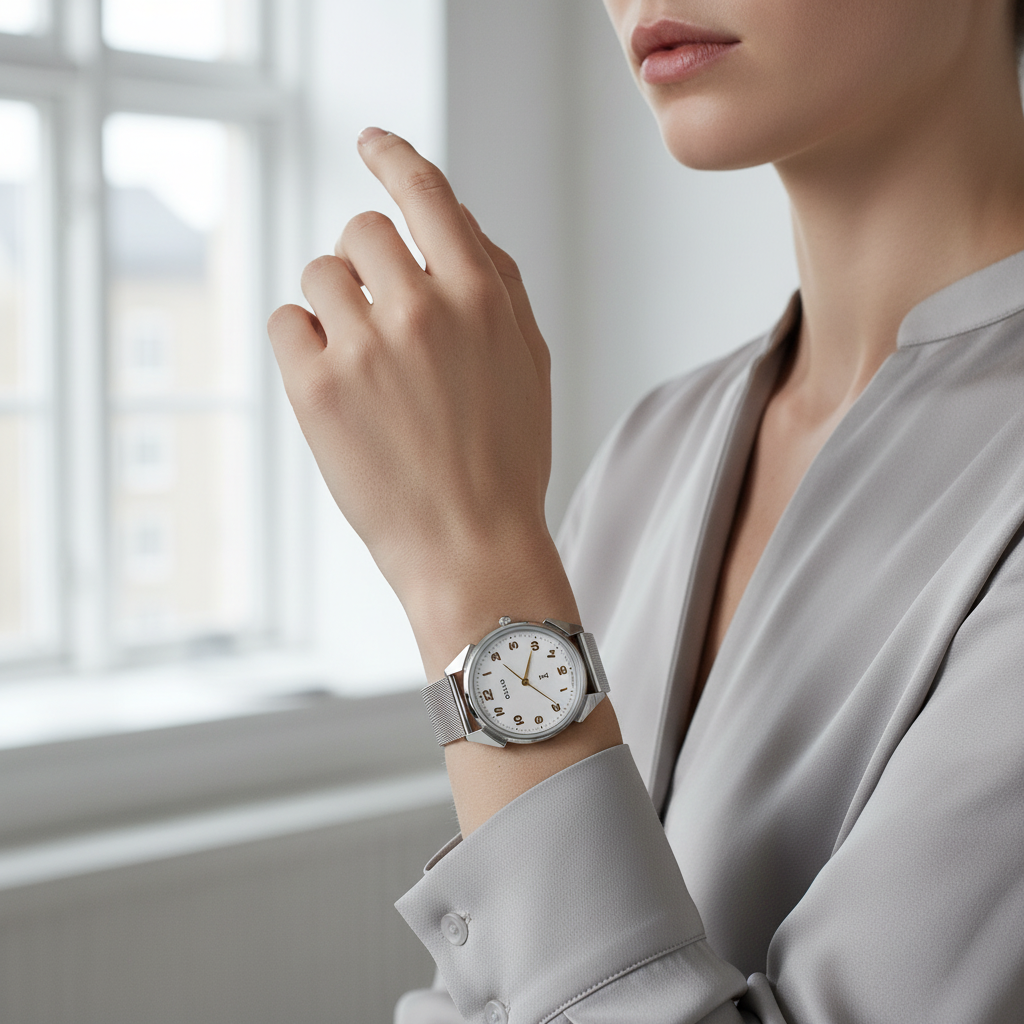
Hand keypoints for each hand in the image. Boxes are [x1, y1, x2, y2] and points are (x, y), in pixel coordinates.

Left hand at [268, 129, 569, 674]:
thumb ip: (495, 282)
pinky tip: (334, 386)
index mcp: (480, 296)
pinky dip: (302, 345)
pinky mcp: (315, 388)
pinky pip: (284, 322)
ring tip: (364, 369)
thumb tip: (451, 223)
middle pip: (362, 231)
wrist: (471, 546)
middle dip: (369, 268)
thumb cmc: (505, 459)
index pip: (426, 193)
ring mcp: (364, 347)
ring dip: (336, 310)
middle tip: (382, 325)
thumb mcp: (529, 360)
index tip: (371, 142)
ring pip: (319, 274)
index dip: (393, 157)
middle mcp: (421, 308)